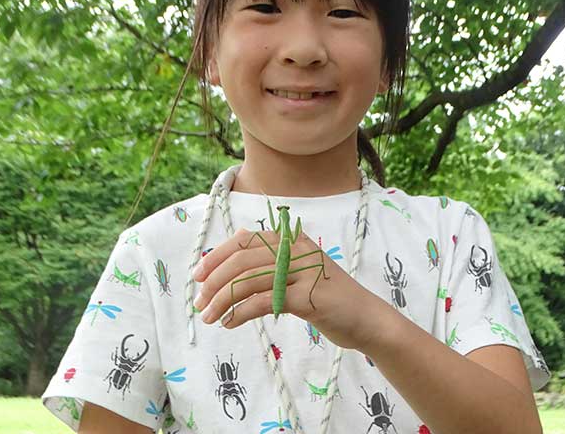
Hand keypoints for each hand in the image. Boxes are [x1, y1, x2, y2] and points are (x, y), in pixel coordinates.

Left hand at [191, 226, 388, 349]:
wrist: (366, 318)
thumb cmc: (329, 296)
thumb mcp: (300, 270)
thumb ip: (272, 259)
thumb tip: (238, 244)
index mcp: (292, 240)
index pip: (245, 240)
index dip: (217, 256)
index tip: (198, 275)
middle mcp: (297, 250)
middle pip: (242, 260)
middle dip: (214, 281)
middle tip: (199, 303)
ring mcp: (303, 272)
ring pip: (249, 281)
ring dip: (222, 300)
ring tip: (209, 317)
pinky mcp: (307, 296)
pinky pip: (263, 301)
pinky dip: (240, 312)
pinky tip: (230, 323)